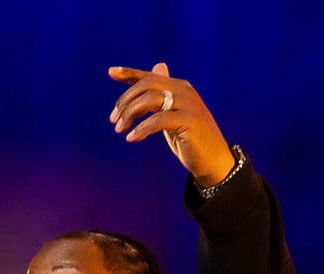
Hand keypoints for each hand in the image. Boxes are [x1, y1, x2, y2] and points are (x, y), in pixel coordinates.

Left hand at [108, 62, 235, 186]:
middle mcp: (184, 90)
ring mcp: (188, 104)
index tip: (111, 72)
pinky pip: (158, 120)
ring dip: (129, 114)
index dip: (130, 73)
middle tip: (113, 120)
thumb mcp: (172, 112)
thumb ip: (162, 93)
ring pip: (150, 99)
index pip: (150, 76)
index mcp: (178, 87)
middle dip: (125, 101)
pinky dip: (141, 129)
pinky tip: (132, 138)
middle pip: (146, 85)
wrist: (212, 158)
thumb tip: (157, 66)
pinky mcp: (190, 121)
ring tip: (119, 130)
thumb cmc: (189, 135)